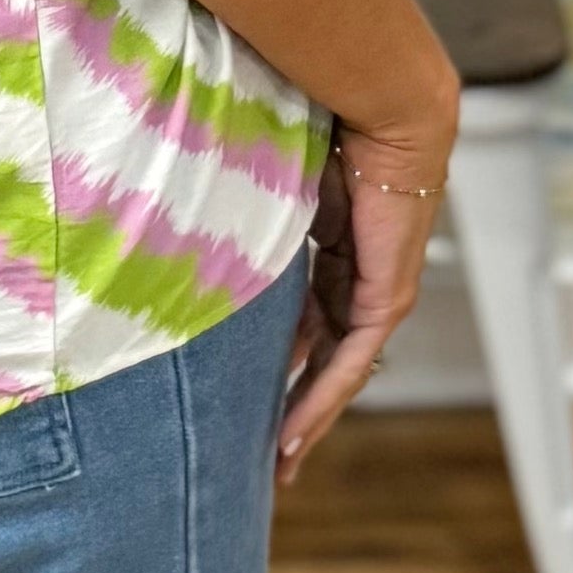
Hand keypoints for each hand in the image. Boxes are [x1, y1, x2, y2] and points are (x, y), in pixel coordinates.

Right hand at [279, 114, 451, 484]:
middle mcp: (359, 280)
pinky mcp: (387, 298)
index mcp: (334, 253)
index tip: (248, 397)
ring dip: (308, 418)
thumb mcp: (276, 186)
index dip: (278, 363)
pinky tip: (294, 431)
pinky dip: (322, 399)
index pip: (305, 324)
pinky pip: (351, 362)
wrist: (384, 109)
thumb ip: (247, 214)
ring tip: (279, 463)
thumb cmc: (327, 126)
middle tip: (269, 456)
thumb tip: (185, 216)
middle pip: (323, 359)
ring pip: (339, 373)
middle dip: (295, 409)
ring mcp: (377, 293)